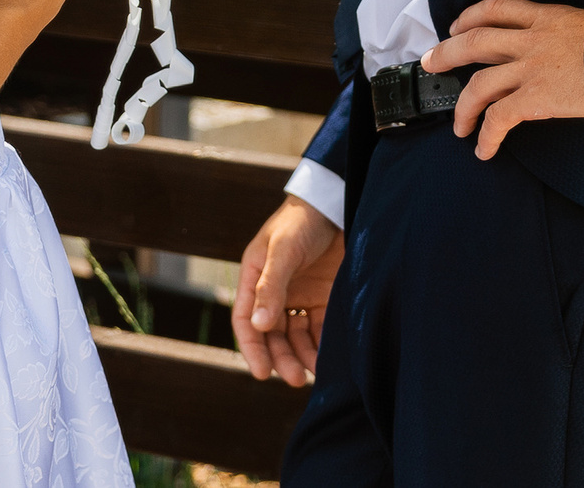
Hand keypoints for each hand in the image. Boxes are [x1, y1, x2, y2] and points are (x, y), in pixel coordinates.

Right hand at [231, 197, 340, 386]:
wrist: (336, 203)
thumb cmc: (302, 221)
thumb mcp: (283, 251)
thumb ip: (270, 287)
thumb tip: (259, 326)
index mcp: (255, 277)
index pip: (246, 320)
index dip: (252, 348)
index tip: (262, 373)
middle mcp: (275, 290)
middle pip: (272, 334)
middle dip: (281, 358)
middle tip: (295, 379)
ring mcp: (300, 295)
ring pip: (295, 336)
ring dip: (301, 355)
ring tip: (314, 372)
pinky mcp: (323, 296)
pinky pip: (318, 328)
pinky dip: (320, 344)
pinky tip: (328, 358)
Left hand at [423, 0, 583, 160]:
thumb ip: (572, 33)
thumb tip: (575, 45)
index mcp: (546, 18)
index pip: (498, 7)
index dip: (471, 15)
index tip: (458, 24)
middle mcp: (531, 40)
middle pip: (475, 41)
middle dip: (447, 52)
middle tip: (430, 62)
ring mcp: (530, 69)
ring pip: (479, 84)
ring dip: (462, 106)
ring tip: (457, 125)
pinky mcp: (536, 98)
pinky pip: (499, 118)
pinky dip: (487, 135)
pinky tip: (484, 148)